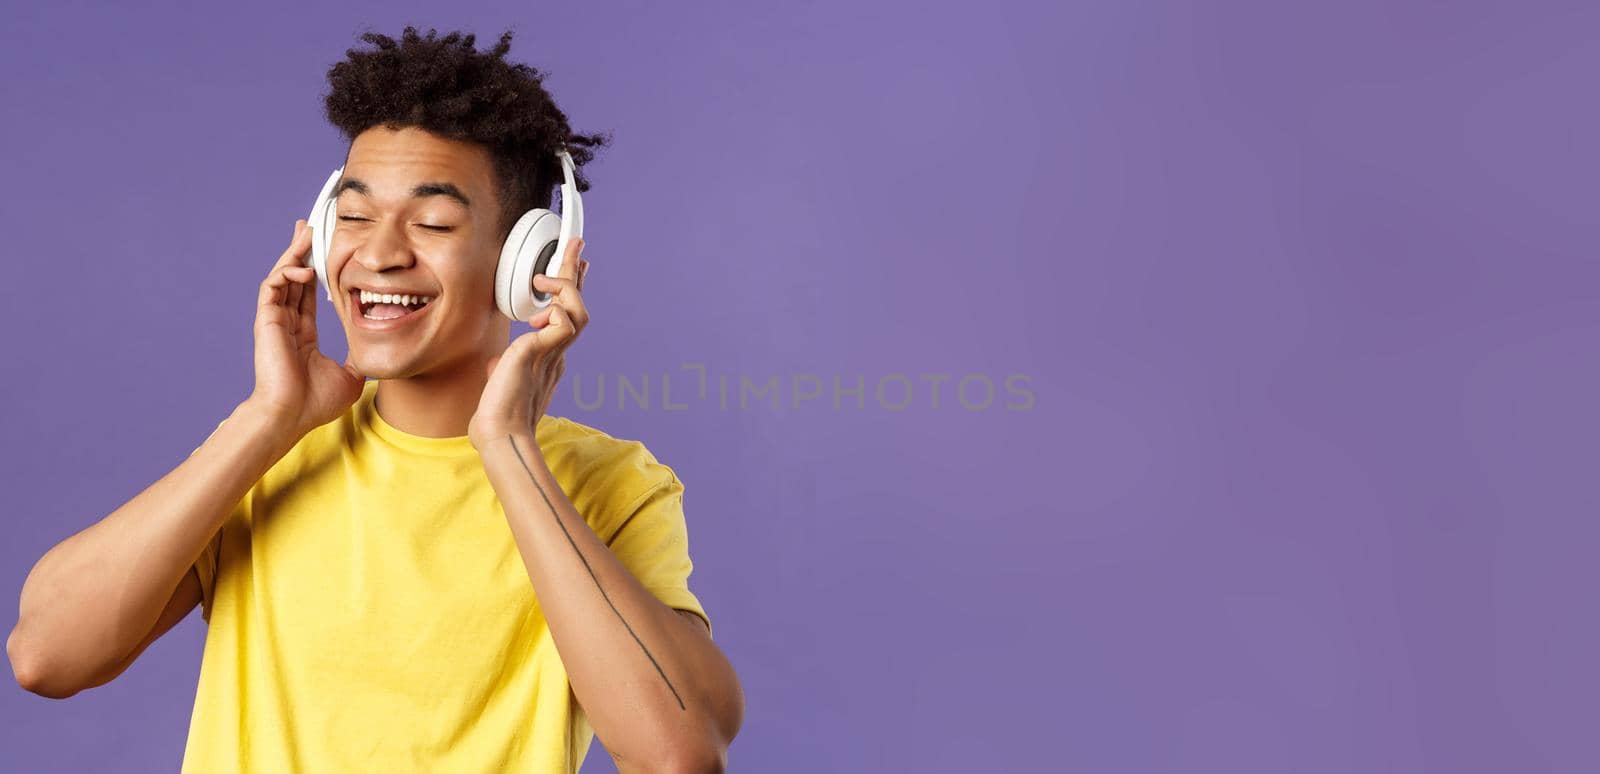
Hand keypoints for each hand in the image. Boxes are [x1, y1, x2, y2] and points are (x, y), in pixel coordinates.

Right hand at [245, 219, 365, 439]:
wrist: (293, 416)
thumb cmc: (316, 402)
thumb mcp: (351, 376)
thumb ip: (360, 358)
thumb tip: (379, 353)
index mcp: (304, 334)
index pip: (308, 293)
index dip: (315, 271)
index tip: (324, 251)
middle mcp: (287, 323)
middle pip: (293, 277)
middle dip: (300, 250)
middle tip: (309, 226)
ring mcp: (275, 321)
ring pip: (282, 276)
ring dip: (293, 252)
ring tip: (305, 231)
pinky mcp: (267, 321)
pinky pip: (273, 287)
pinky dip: (287, 273)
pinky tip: (304, 268)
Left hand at [468, 237, 589, 448]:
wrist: (499, 434)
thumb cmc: (497, 417)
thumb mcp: (500, 383)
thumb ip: (504, 368)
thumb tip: (498, 363)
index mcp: (548, 358)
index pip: (564, 320)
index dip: (567, 295)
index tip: (570, 273)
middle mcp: (556, 354)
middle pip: (577, 306)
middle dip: (575, 273)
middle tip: (576, 244)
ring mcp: (553, 354)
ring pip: (578, 311)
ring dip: (565, 288)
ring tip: (545, 278)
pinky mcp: (543, 353)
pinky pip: (566, 322)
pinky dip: (555, 311)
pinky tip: (537, 315)